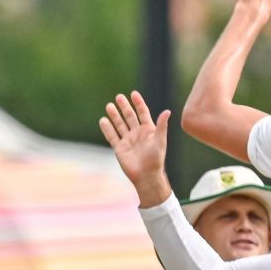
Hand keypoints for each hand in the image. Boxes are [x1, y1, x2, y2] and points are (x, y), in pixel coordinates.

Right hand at [99, 91, 171, 205]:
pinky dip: (107, 129)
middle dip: (124, 107)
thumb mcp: (159, 140)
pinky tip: (103, 120)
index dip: (138, 103)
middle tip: (118, 97)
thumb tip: (167, 111)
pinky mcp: (119, 148)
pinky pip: (112, 136)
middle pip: (130, 117)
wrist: (146, 176)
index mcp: (148, 131)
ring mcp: (128, 140)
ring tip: (109, 106)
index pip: (143, 113)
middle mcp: (137, 134)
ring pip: (120, 125)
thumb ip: (162, 126)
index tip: (133, 93)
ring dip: (114, 116)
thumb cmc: (156, 159)